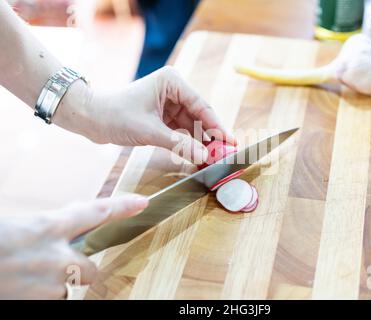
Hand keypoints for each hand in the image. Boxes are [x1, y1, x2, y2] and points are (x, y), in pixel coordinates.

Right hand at [0, 195, 147, 298]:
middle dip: (80, 271)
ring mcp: (48, 285)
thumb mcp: (17, 227)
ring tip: (26, 277)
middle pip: (91, 269)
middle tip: (54, 267)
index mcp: (47, 227)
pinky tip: (22, 287)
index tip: (143, 203)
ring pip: (69, 290)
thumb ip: (45, 231)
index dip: (122, 206)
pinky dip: (41, 296)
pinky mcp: (38, 303)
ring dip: (54, 286)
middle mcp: (55, 257)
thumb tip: (58, 232)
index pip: (96, 211)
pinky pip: (53, 300)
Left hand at [56, 66, 235, 163]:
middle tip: (226, 153)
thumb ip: (180, 144)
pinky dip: (190, 144)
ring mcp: (169, 104)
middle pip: (200, 116)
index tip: (230, 142)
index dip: (218, 125)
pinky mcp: (164, 117)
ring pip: (193, 125)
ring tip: (216, 158)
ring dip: (202, 142)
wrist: (91, 119)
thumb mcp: (149, 131)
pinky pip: (183, 131)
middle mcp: (174, 90)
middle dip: (212, 136)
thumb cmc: (114, 115)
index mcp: (172, 82)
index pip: (201, 105)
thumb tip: (205, 156)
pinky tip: (200, 155)